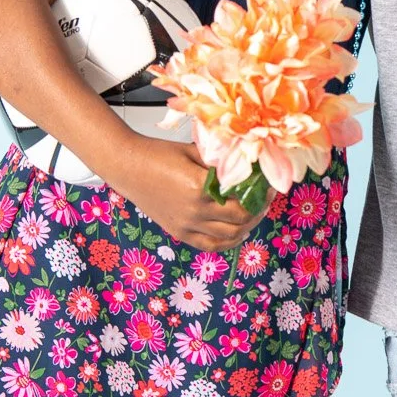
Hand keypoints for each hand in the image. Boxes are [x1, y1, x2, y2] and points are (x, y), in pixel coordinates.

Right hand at [115, 140, 255, 252]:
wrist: (128, 166)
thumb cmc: (158, 154)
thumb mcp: (195, 151)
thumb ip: (220, 162)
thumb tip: (248, 166)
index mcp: (200, 188)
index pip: (243, 200)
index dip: (261, 195)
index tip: (269, 186)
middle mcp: (195, 211)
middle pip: (240, 220)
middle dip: (258, 211)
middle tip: (265, 199)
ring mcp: (186, 225)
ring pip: (229, 236)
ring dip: (247, 227)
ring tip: (254, 214)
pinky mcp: (179, 232)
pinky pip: (210, 245)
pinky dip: (228, 242)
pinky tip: (237, 232)